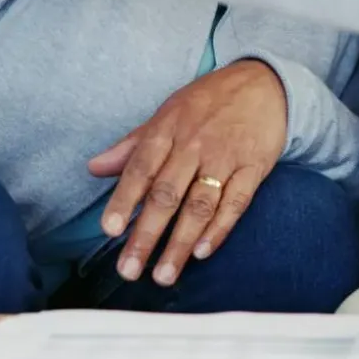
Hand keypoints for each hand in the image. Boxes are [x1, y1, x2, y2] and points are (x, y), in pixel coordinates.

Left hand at [86, 59, 286, 286]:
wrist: (263, 83)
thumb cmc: (208, 102)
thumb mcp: (166, 114)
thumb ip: (132, 146)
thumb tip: (94, 168)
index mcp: (168, 130)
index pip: (140, 169)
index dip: (123, 200)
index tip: (109, 230)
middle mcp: (194, 145)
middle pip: (167, 195)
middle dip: (146, 235)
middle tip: (129, 269)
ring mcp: (225, 158)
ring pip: (199, 205)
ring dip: (180, 243)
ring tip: (163, 274)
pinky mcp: (253, 168)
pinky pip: (236, 202)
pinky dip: (219, 229)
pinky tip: (203, 252)